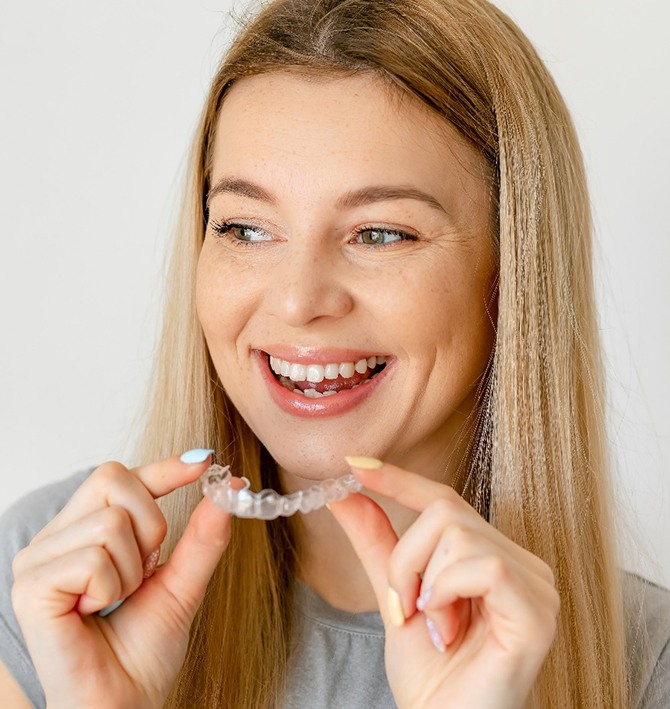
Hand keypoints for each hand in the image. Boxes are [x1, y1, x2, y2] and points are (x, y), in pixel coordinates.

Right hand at [11, 454, 230, 708]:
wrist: (124, 703)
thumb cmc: (144, 649)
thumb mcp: (183, 581)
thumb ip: (203, 534)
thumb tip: (230, 481)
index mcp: (85, 531)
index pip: (120, 476)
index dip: (163, 466)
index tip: (203, 462)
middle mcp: (56, 538)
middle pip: (113, 480)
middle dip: (150, 527)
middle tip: (141, 573)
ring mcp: (37, 560)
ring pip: (110, 522)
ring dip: (132, 569)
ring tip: (115, 600)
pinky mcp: (31, 587)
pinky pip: (94, 558)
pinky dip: (111, 587)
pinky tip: (94, 612)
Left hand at [328, 460, 559, 708]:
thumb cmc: (430, 675)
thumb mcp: (395, 596)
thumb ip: (377, 544)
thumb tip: (344, 495)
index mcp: (490, 556)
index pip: (444, 499)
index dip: (400, 479)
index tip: (356, 466)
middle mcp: (520, 563)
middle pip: (446, 510)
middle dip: (406, 558)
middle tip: (405, 607)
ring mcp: (535, 585)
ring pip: (460, 534)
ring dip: (425, 582)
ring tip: (433, 627)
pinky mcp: (538, 611)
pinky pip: (485, 566)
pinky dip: (448, 592)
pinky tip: (446, 628)